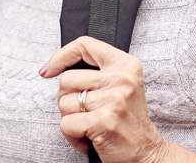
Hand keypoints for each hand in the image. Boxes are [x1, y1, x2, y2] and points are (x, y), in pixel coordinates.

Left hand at [40, 36, 166, 162]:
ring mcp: (113, 100)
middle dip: (66, 98)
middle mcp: (121, 79)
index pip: (84, 44)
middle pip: (67, 79)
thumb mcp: (121, 84)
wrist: (146, 151)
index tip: (48, 70)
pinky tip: (87, 137)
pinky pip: (66, 124)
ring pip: (64, 103)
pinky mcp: (103, 121)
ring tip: (87, 125)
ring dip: (69, 118)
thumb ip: (97, 71)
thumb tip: (52, 67)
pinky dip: (71, 135)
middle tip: (82, 111)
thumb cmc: (127, 119)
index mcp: (125, 64)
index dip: (61, 56)